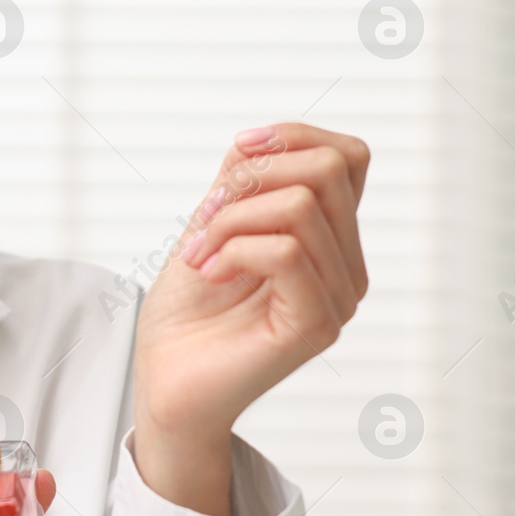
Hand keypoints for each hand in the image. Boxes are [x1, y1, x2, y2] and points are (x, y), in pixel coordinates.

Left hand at [132, 123, 370, 515]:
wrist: (165, 379)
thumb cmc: (187, 310)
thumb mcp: (212, 223)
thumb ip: (243, 180)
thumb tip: (257, 141)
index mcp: (332, 240)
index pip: (349, 157)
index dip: (294, 136)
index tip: (238, 151)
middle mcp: (348, 267)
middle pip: (329, 170)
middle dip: (252, 178)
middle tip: (205, 221)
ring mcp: (338, 298)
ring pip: (302, 205)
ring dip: (230, 219)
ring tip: (200, 254)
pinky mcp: (315, 324)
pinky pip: (285, 251)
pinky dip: (233, 249)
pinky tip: (210, 274)